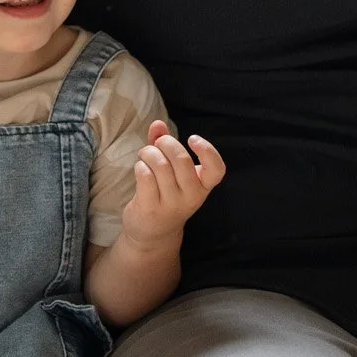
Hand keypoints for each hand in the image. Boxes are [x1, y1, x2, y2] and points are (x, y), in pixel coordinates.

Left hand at [115, 120, 225, 248]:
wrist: (154, 233)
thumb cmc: (165, 194)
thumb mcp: (173, 171)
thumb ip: (166, 144)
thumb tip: (158, 124)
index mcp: (202, 186)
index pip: (217, 169)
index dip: (207, 151)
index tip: (193, 139)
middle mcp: (191, 196)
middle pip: (181, 159)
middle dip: (165, 143)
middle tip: (158, 144)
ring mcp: (171, 204)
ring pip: (160, 165)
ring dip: (148, 152)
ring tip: (145, 155)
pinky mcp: (151, 208)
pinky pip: (145, 175)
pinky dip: (140, 165)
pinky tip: (140, 168)